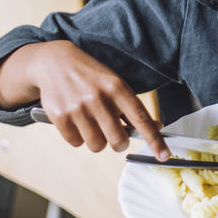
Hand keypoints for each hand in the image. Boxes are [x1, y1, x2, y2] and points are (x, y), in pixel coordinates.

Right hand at [0, 40, 168, 159]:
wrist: (54, 62)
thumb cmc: (90, 75)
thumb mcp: (113, 82)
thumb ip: (129, 106)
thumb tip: (153, 127)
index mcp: (116, 87)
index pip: (141, 118)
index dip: (154, 140)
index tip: (163, 155)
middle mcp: (98, 98)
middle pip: (118, 140)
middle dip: (119, 142)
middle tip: (114, 133)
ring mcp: (78, 108)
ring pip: (97, 145)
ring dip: (97, 140)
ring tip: (92, 123)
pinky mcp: (60, 117)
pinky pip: (76, 143)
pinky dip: (78, 137)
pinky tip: (76, 120)